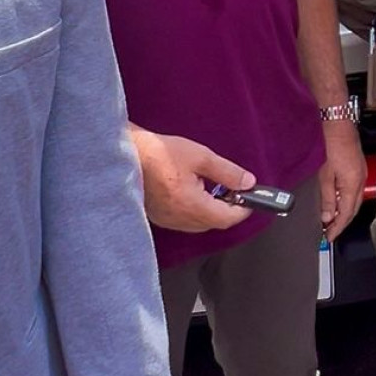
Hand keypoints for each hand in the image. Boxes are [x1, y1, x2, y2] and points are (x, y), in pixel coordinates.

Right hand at [129, 127, 255, 232]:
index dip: (244, 208)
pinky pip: (184, 220)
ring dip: (212, 209)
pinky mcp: (157, 216)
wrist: (123, 154)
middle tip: (235, 188)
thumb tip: (247, 183)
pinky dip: (196, 209)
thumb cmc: (157, 152)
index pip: (227, 218)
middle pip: (214, 223)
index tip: (252, 197)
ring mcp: (166, 220)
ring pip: (199, 223)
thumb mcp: (200, 156)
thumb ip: (227, 172)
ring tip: (215, 186)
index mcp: (191, 205)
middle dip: (229, 208)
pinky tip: (195, 190)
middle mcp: (178, 218)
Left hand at [319, 119, 365, 241]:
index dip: (337, 228)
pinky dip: (346, 201)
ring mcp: (361, 175)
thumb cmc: (331, 147)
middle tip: (329, 232)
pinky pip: (354, 192)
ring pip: (354, 201)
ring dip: (344, 212)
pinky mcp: (358, 170)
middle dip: (341, 222)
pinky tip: (337, 202)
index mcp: (353, 185)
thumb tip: (328, 217)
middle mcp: (360, 182)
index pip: (346, 214)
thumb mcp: (325, 176)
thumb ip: (327, 199)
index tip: (329, 237)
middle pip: (353, 210)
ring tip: (331, 220)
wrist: (339, 127)